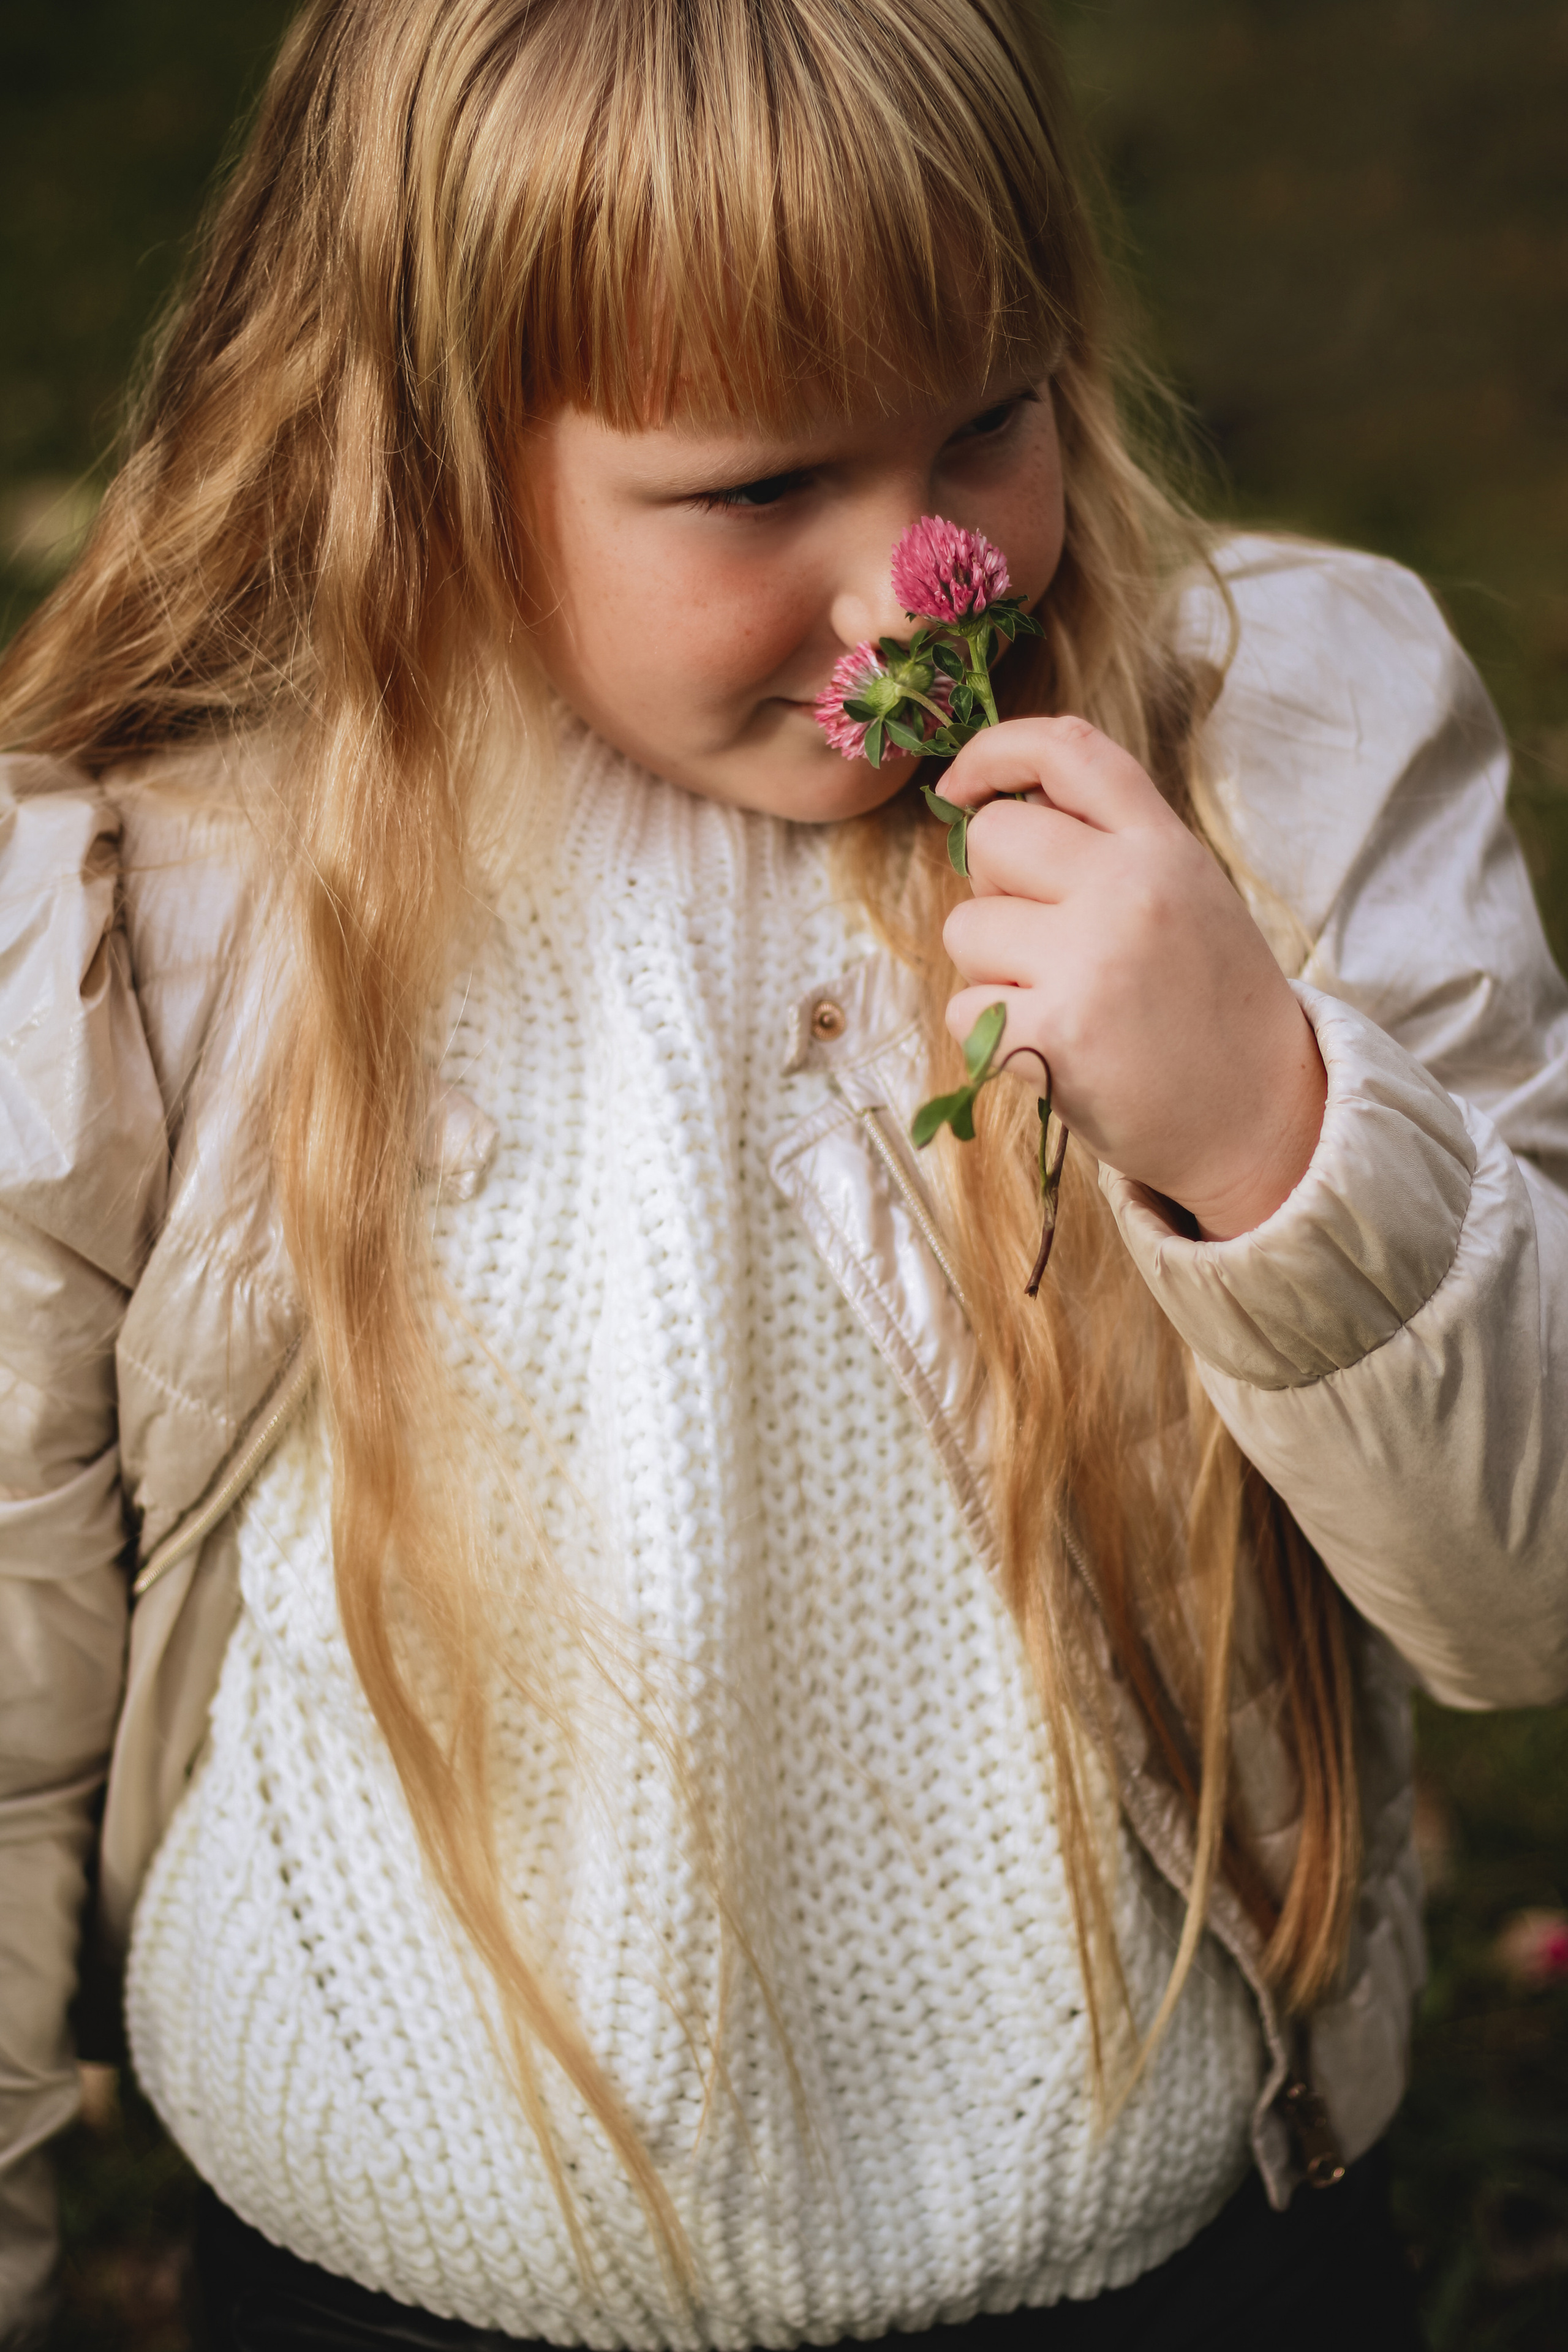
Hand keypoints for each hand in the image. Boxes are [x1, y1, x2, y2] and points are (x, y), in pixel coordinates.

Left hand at [939, 716, 1325, 1240]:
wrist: (1261, 1119)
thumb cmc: (1211, 1008)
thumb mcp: (1189, 896)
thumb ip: (1111, 847)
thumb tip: (998, 813)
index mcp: (1163, 847)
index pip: (1068, 751)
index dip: (996, 751)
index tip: (959, 787)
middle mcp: (1129, 890)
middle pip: (990, 837)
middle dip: (992, 886)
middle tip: (1042, 938)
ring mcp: (1089, 961)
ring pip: (966, 928)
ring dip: (992, 968)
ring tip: (1062, 1001)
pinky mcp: (1052, 1034)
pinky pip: (964, 1009)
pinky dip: (990, 1033)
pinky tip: (1051, 1047)